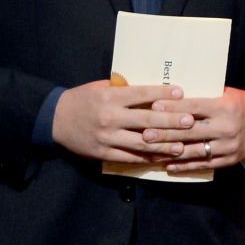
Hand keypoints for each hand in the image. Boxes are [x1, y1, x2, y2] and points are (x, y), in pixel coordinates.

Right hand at [52, 80, 191, 162]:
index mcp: (110, 97)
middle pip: (147, 119)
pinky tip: (161, 157)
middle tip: (190, 121)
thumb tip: (152, 90)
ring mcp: (108, 137)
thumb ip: (123, 89)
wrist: (55, 119)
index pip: (142, 94)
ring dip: (164, 144)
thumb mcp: (101, 87)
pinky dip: (147, 157)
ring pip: (141, 142)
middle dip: (171, 120)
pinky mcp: (104, 153)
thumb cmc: (82, 99)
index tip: (180, 92)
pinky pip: (130, 157)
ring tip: (182, 145)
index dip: (162, 93)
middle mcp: (110, 117)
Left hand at [142, 87, 244, 174]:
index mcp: (226, 107)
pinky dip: (184, 166)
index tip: (154, 107)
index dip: (174, 108)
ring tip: (151, 151)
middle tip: (145, 133)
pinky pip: (203, 164)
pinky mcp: (229, 160)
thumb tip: (175, 92)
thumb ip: (206, 95)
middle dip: (166, 132)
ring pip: (194, 150)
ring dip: (171, 152)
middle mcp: (227, 127)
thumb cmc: (241, 104)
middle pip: (190, 131)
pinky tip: (168, 166)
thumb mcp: (228, 93)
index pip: (194, 107)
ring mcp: (228, 146)